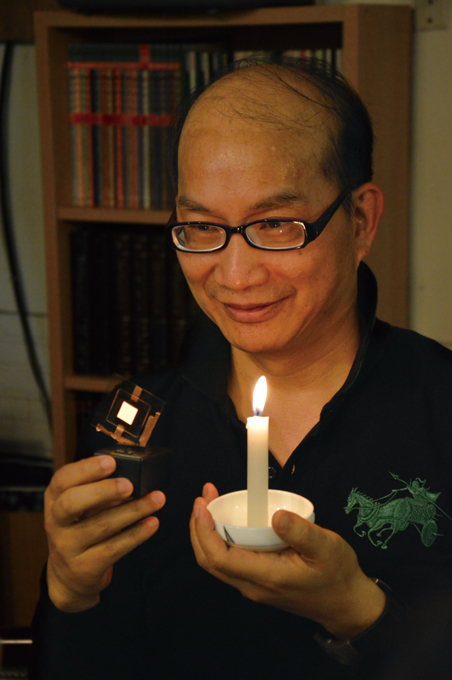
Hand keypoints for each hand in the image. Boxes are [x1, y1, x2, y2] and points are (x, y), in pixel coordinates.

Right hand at [45, 455, 165, 612]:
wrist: (70, 575)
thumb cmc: (81, 527)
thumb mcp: (82, 505)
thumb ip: (100, 489)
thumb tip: (135, 475)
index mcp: (54, 498)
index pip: (62, 479)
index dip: (86, 469)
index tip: (111, 462)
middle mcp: (55, 522)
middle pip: (71, 503)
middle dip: (103, 491)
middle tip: (130, 484)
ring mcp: (67, 546)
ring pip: (100, 526)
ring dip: (133, 510)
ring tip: (157, 499)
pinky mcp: (84, 567)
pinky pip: (114, 548)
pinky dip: (136, 534)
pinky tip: (152, 522)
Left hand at [190, 484, 384, 638]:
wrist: (347, 604)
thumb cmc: (338, 575)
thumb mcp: (326, 547)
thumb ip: (300, 532)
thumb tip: (277, 515)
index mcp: (266, 576)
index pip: (219, 558)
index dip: (204, 531)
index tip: (202, 505)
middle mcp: (253, 585)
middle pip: (209, 561)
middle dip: (198, 528)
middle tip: (203, 498)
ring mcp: (254, 585)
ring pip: (217, 563)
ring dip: (206, 533)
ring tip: (209, 504)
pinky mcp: (258, 581)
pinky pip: (229, 562)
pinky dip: (219, 540)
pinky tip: (226, 521)